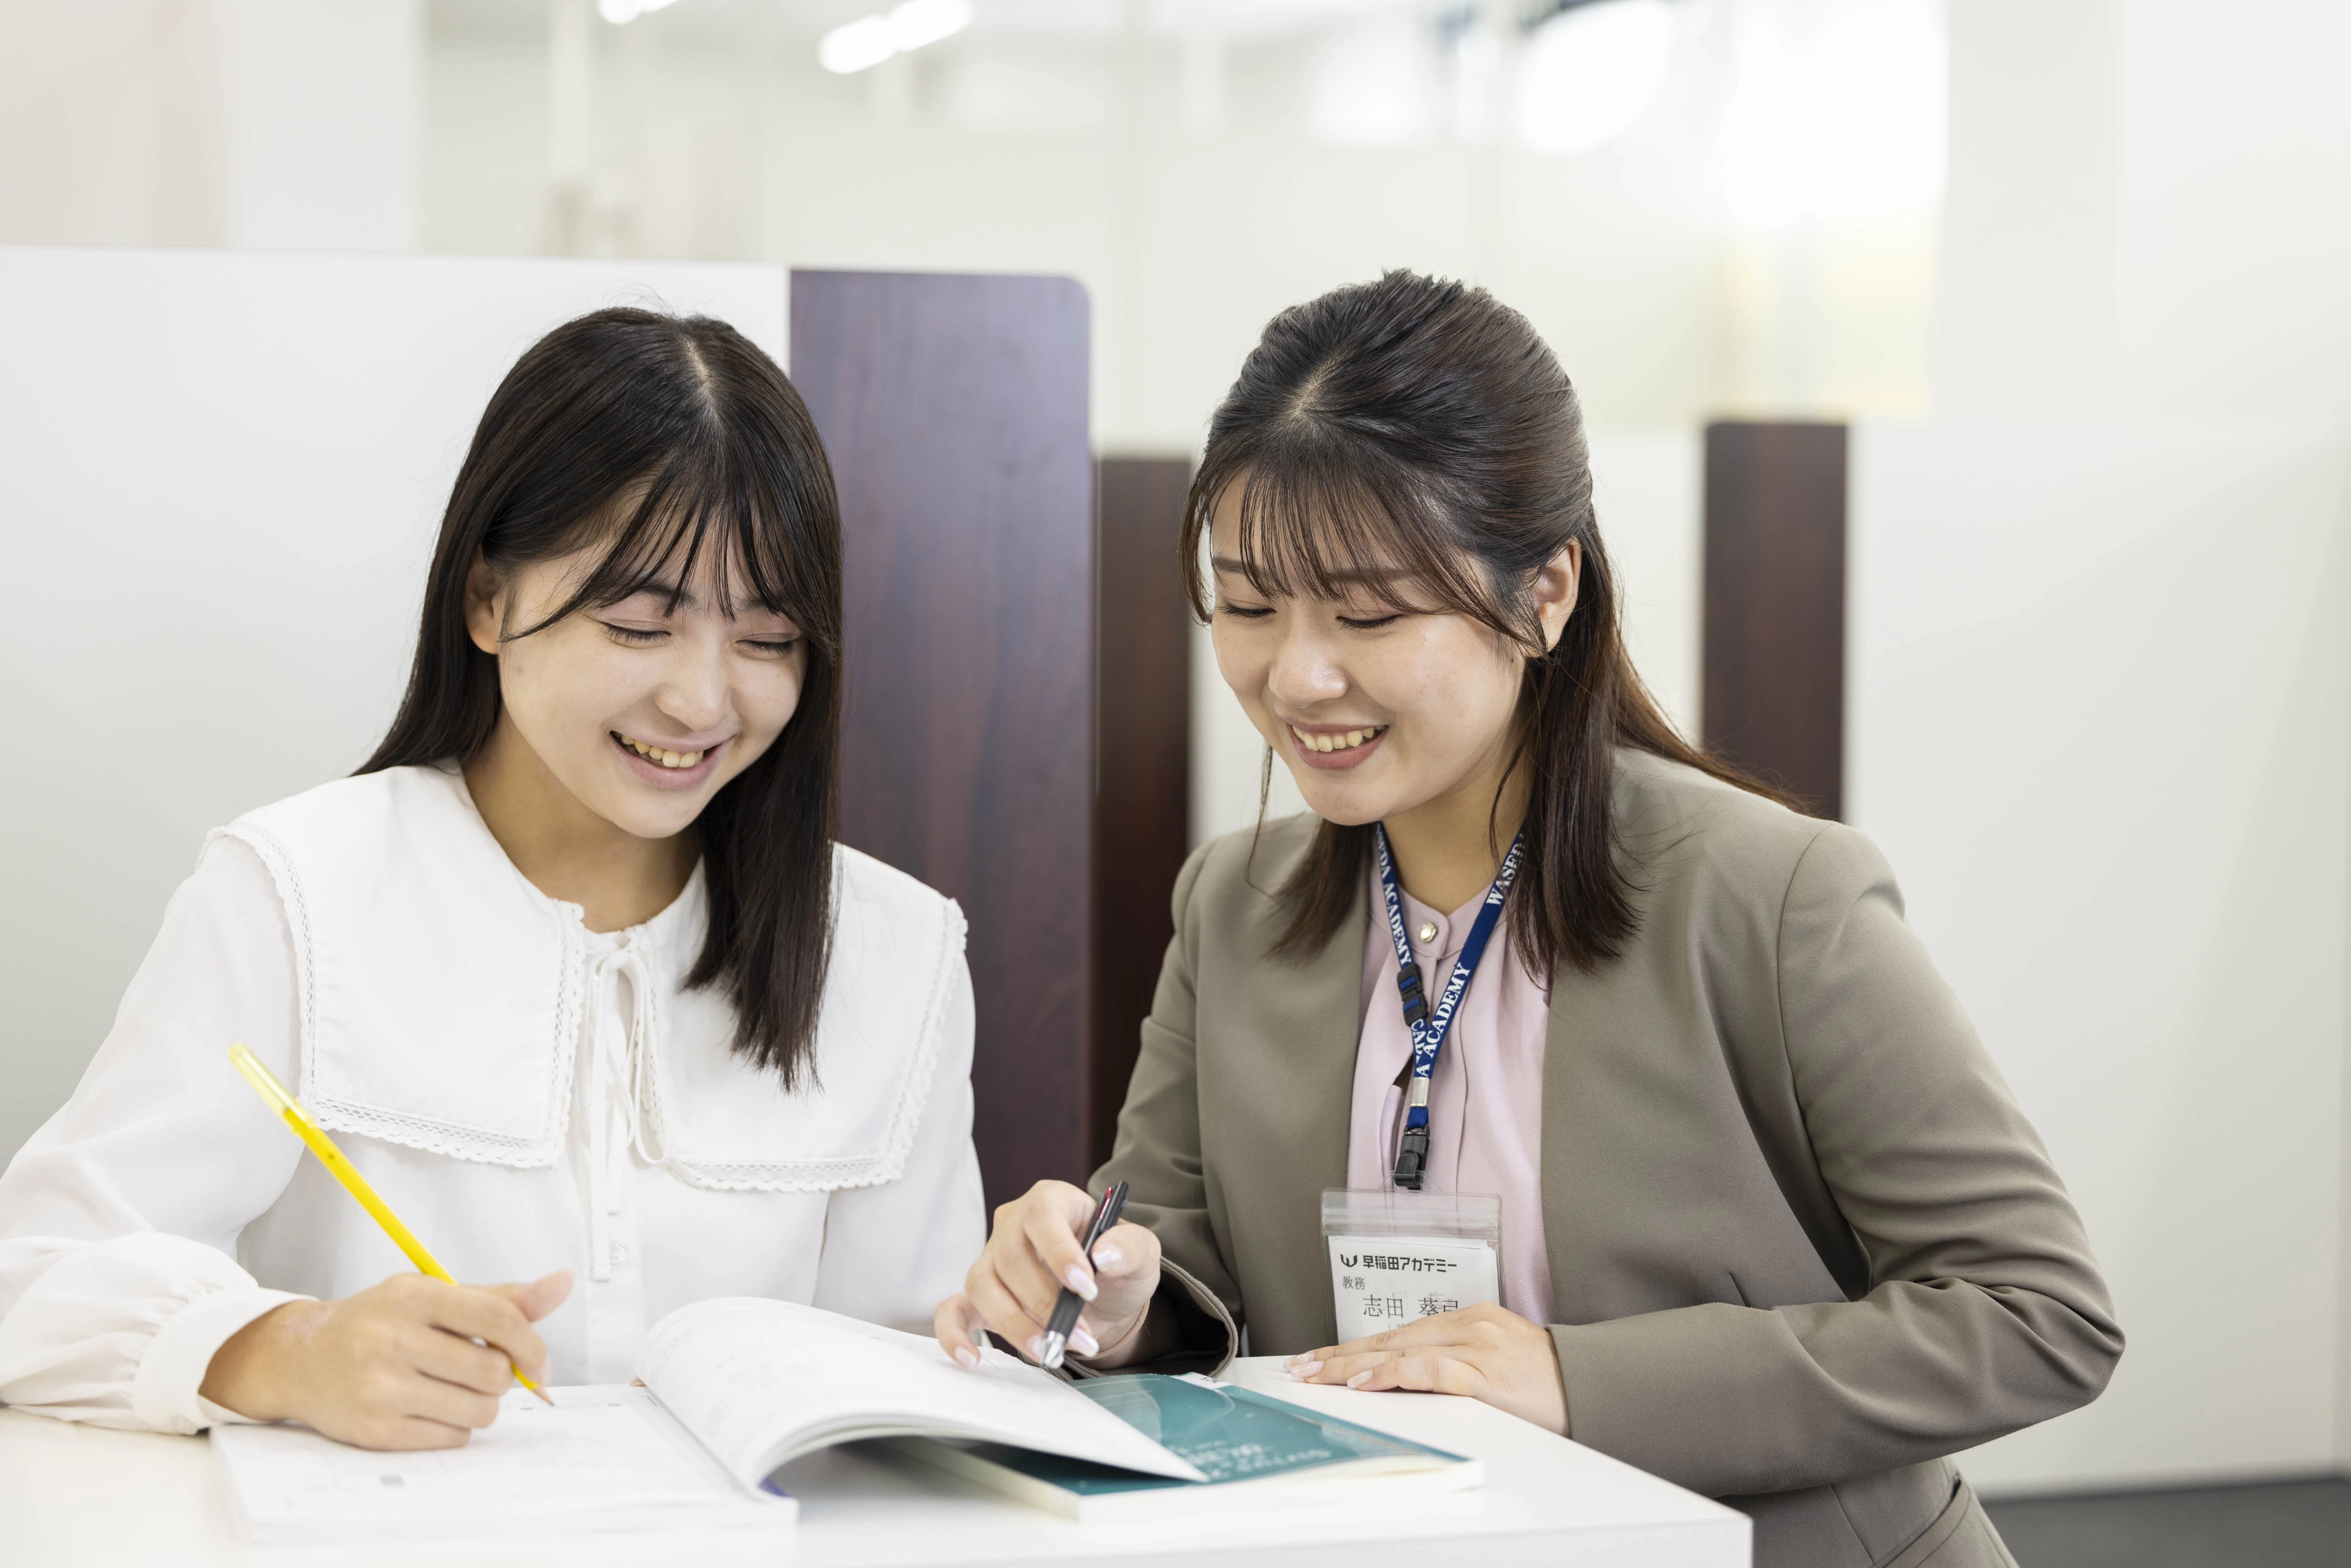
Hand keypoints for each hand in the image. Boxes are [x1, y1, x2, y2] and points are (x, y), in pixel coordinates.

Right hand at [200, 1270, 571, 1449]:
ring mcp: (380, 1387)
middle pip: (493, 1372)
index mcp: (414, 1296)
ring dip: (481, 1405)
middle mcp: (392, 1339)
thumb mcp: (435, 1295)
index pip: (499, 1319)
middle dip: (502, 1377)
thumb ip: (501, 1297)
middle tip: (483, 1372)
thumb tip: (563, 1283)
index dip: (532, 1345)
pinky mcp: (374, 1430)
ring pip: (478, 1411)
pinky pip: (451, 1438)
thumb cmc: (381, 1322)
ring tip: (455, 1389)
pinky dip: (455, 1427)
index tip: (539, 1362)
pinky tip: (432, 1407)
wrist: (302, 1359)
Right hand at [935, 1180, 1160, 1369]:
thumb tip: (1104, 1254)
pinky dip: (955, 1334)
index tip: (1086, 1287)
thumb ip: (1131, 1247)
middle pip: (1011, 1258)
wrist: (1105, 1295)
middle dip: (1046, 1304)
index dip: (1059, 1250)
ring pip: (983, 1287)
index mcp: (1050, 1201)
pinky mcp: (978, 1296)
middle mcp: (1011, 1226)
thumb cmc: (1116, 1265)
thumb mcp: (1140, 1253)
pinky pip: (952, 1311)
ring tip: (1050, 1351)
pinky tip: (972, 1359)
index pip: (1042, 1216)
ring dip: (1015, 1324)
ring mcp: (989, 1260)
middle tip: (1081, 1336)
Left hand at [1283, 1302, 1567, 1434]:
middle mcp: (1468, 1326)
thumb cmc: (1548, 1382)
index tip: (1322, 1358)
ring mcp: (1476, 1346)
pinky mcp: (1485, 1372)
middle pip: (1390, 1338)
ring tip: (1319, 1376)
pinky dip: (1395, 1374)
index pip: (1399, 1332)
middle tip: (1302, 1366)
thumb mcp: (1496, 1362)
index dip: (1356, 1346)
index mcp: (1470, 1320)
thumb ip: (1456, 1362)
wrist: (1593, 1386)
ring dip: (1354, 1365)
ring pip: (1400, 1350)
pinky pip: (1430, 1369)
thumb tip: (1410, 1377)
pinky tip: (1368, 1381)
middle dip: (1341, 1354)